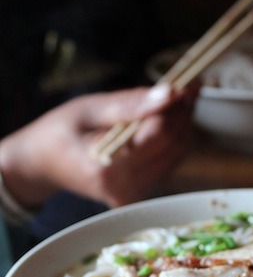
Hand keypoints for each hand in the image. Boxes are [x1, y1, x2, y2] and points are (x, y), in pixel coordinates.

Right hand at [0, 83, 197, 209]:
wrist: (42, 166)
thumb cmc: (59, 132)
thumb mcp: (89, 109)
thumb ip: (130, 104)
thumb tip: (170, 92)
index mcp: (108, 168)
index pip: (159, 135)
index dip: (177, 106)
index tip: (187, 81)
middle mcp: (125, 188)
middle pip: (174, 146)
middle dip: (183, 114)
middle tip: (187, 85)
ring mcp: (134, 195)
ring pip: (176, 155)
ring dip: (181, 126)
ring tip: (177, 99)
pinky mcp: (139, 195)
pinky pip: (167, 164)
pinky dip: (171, 140)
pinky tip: (165, 120)